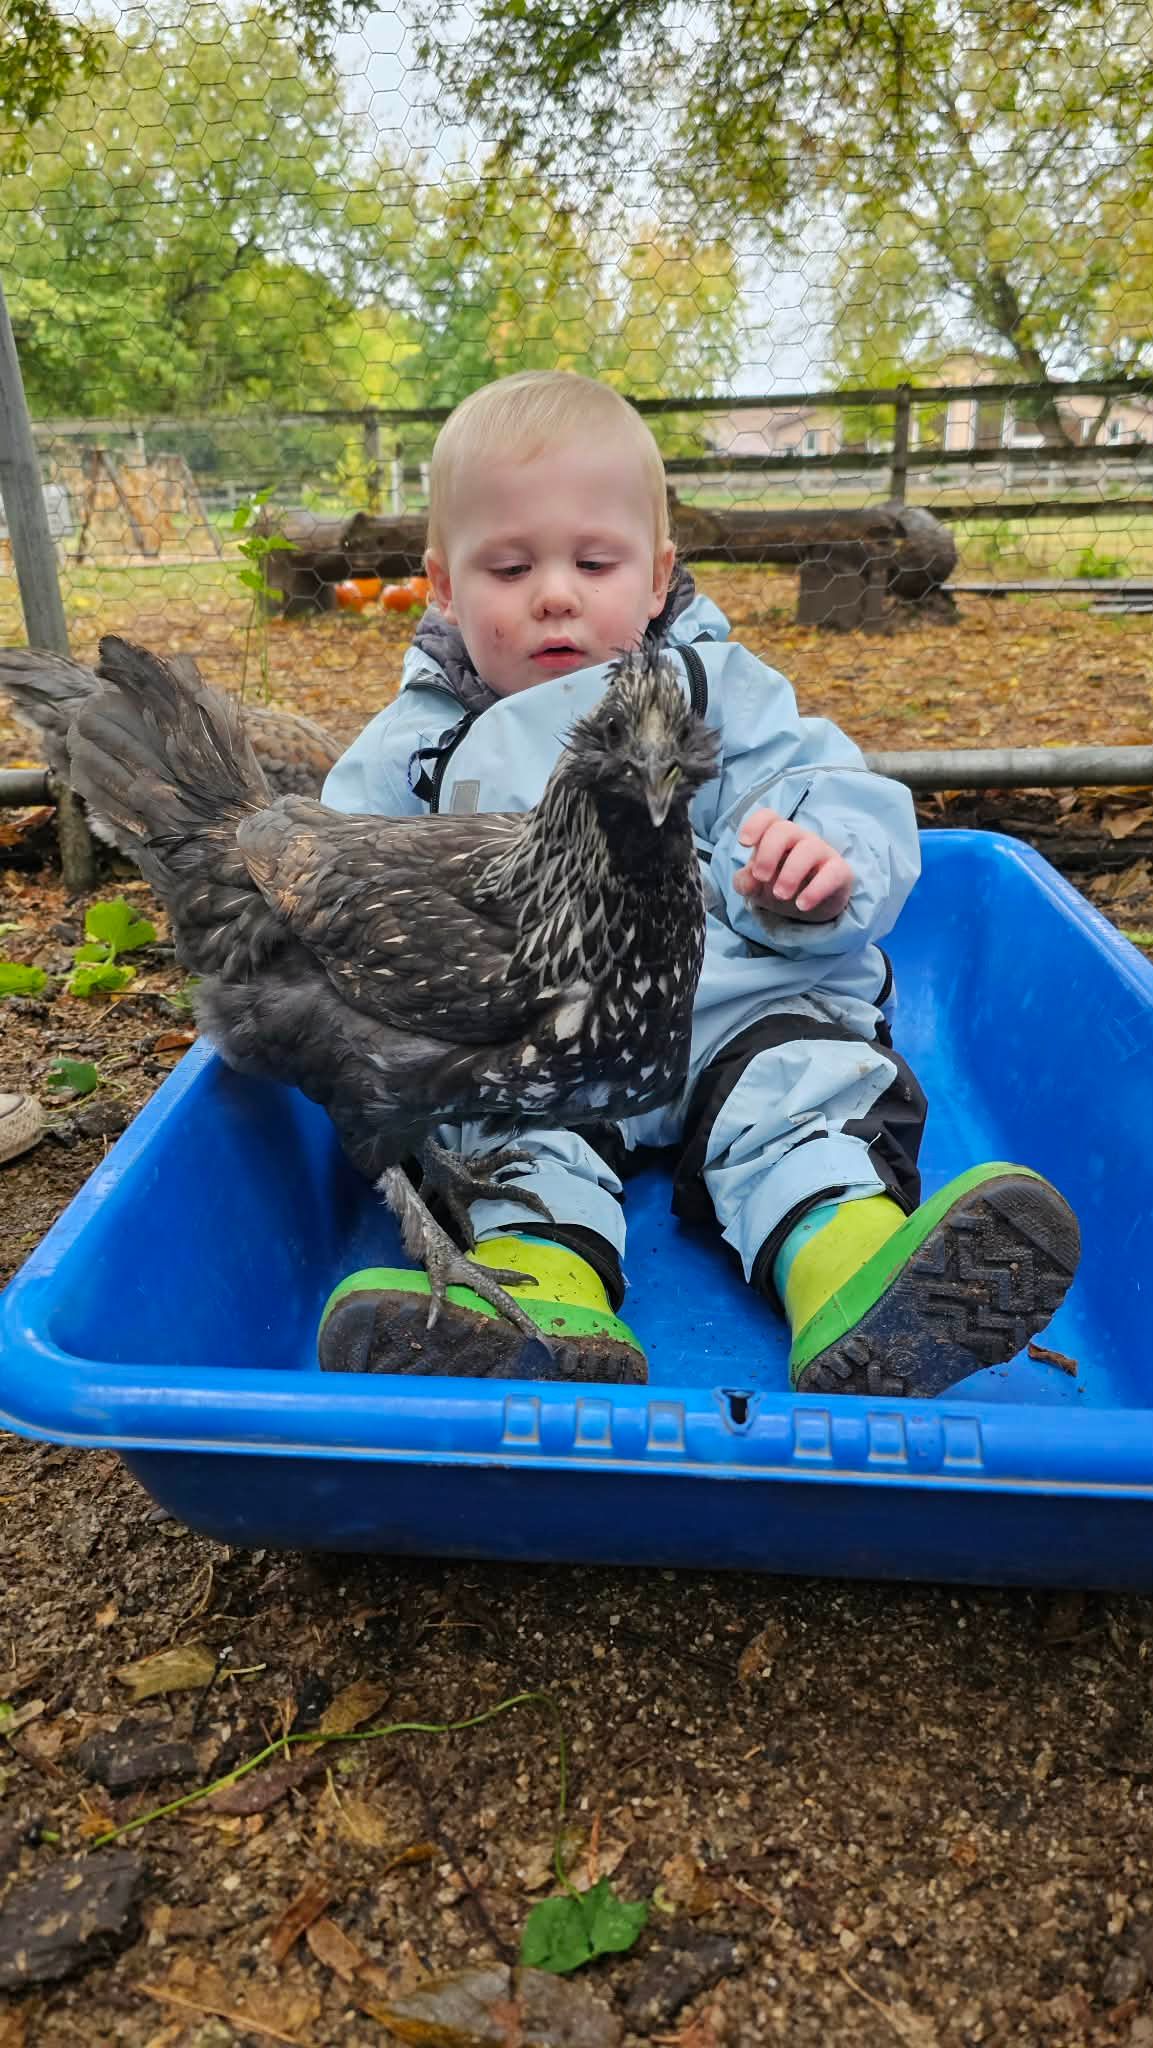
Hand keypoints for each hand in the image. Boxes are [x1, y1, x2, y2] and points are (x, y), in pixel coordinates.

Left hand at [734, 807, 854, 919]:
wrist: (808, 906)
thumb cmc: (779, 885)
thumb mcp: (756, 887)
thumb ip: (745, 882)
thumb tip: (748, 881)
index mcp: (777, 836)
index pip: (768, 817)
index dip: (755, 824)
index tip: (744, 843)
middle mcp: (800, 838)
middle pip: (785, 829)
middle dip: (768, 853)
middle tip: (761, 877)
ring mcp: (822, 852)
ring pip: (810, 848)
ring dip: (791, 873)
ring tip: (780, 895)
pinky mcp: (840, 871)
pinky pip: (832, 873)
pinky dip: (816, 890)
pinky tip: (802, 905)